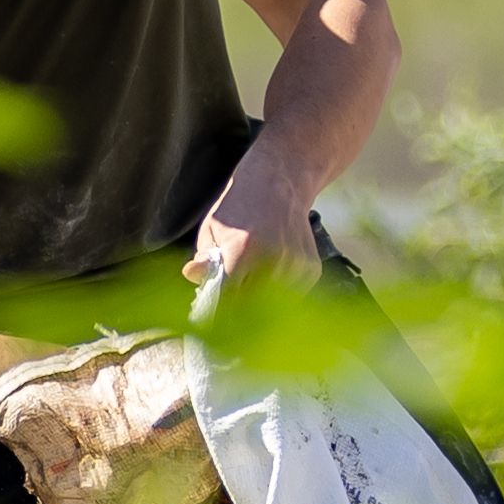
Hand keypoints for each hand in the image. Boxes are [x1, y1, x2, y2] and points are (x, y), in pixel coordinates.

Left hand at [184, 141, 323, 308]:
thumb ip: (204, 258)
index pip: (227, 301)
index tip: (208, 323)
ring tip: (249, 283)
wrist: (281, 181)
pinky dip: (277, 292)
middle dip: (236, 313)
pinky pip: (290, 296)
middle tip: (226, 308)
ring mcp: (295, 266)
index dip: (216, 315)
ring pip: (272, 305)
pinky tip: (270, 272)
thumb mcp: (212, 227)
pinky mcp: (311, 270)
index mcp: (242, 251)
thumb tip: (192, 277)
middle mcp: (273, 260)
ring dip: (258, 303)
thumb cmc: (239, 205)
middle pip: (249, 308)